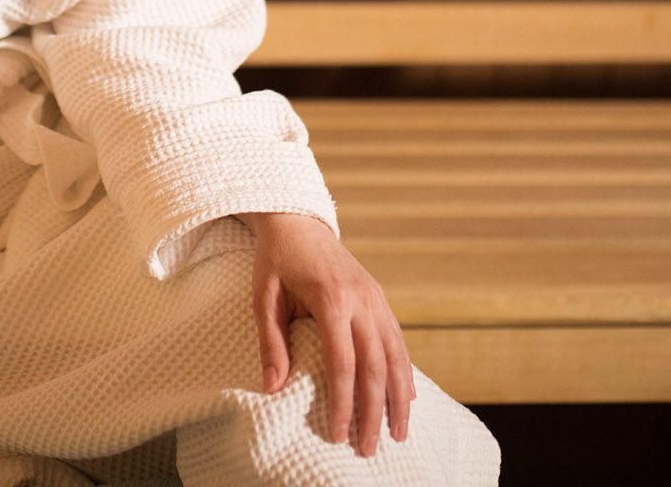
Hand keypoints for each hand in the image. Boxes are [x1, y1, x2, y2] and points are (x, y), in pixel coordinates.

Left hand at [237, 210, 413, 455]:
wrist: (299, 223)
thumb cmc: (276, 261)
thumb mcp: (264, 298)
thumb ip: (271, 342)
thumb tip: (273, 388)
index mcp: (332, 299)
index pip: (342, 362)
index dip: (343, 402)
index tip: (338, 434)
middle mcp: (362, 300)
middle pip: (375, 366)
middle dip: (374, 411)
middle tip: (369, 448)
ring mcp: (376, 299)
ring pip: (396, 356)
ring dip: (398, 398)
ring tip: (398, 434)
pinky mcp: (381, 299)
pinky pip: (398, 341)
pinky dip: (404, 373)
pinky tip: (406, 399)